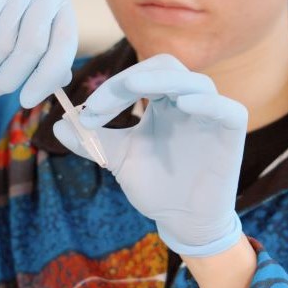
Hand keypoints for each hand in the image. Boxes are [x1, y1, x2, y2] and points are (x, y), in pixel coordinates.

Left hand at [53, 54, 247, 256]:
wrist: (181, 220)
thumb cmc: (155, 186)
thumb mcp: (118, 159)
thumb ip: (92, 140)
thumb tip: (56, 124)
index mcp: (161, 102)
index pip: (139, 75)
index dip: (111, 87)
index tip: (86, 113)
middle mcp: (186, 102)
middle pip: (166, 67)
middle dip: (132, 77)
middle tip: (101, 103)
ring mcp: (211, 115)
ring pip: (196, 81)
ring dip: (163, 82)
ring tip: (134, 89)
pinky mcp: (231, 133)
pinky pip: (227, 108)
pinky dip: (207, 102)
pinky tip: (184, 105)